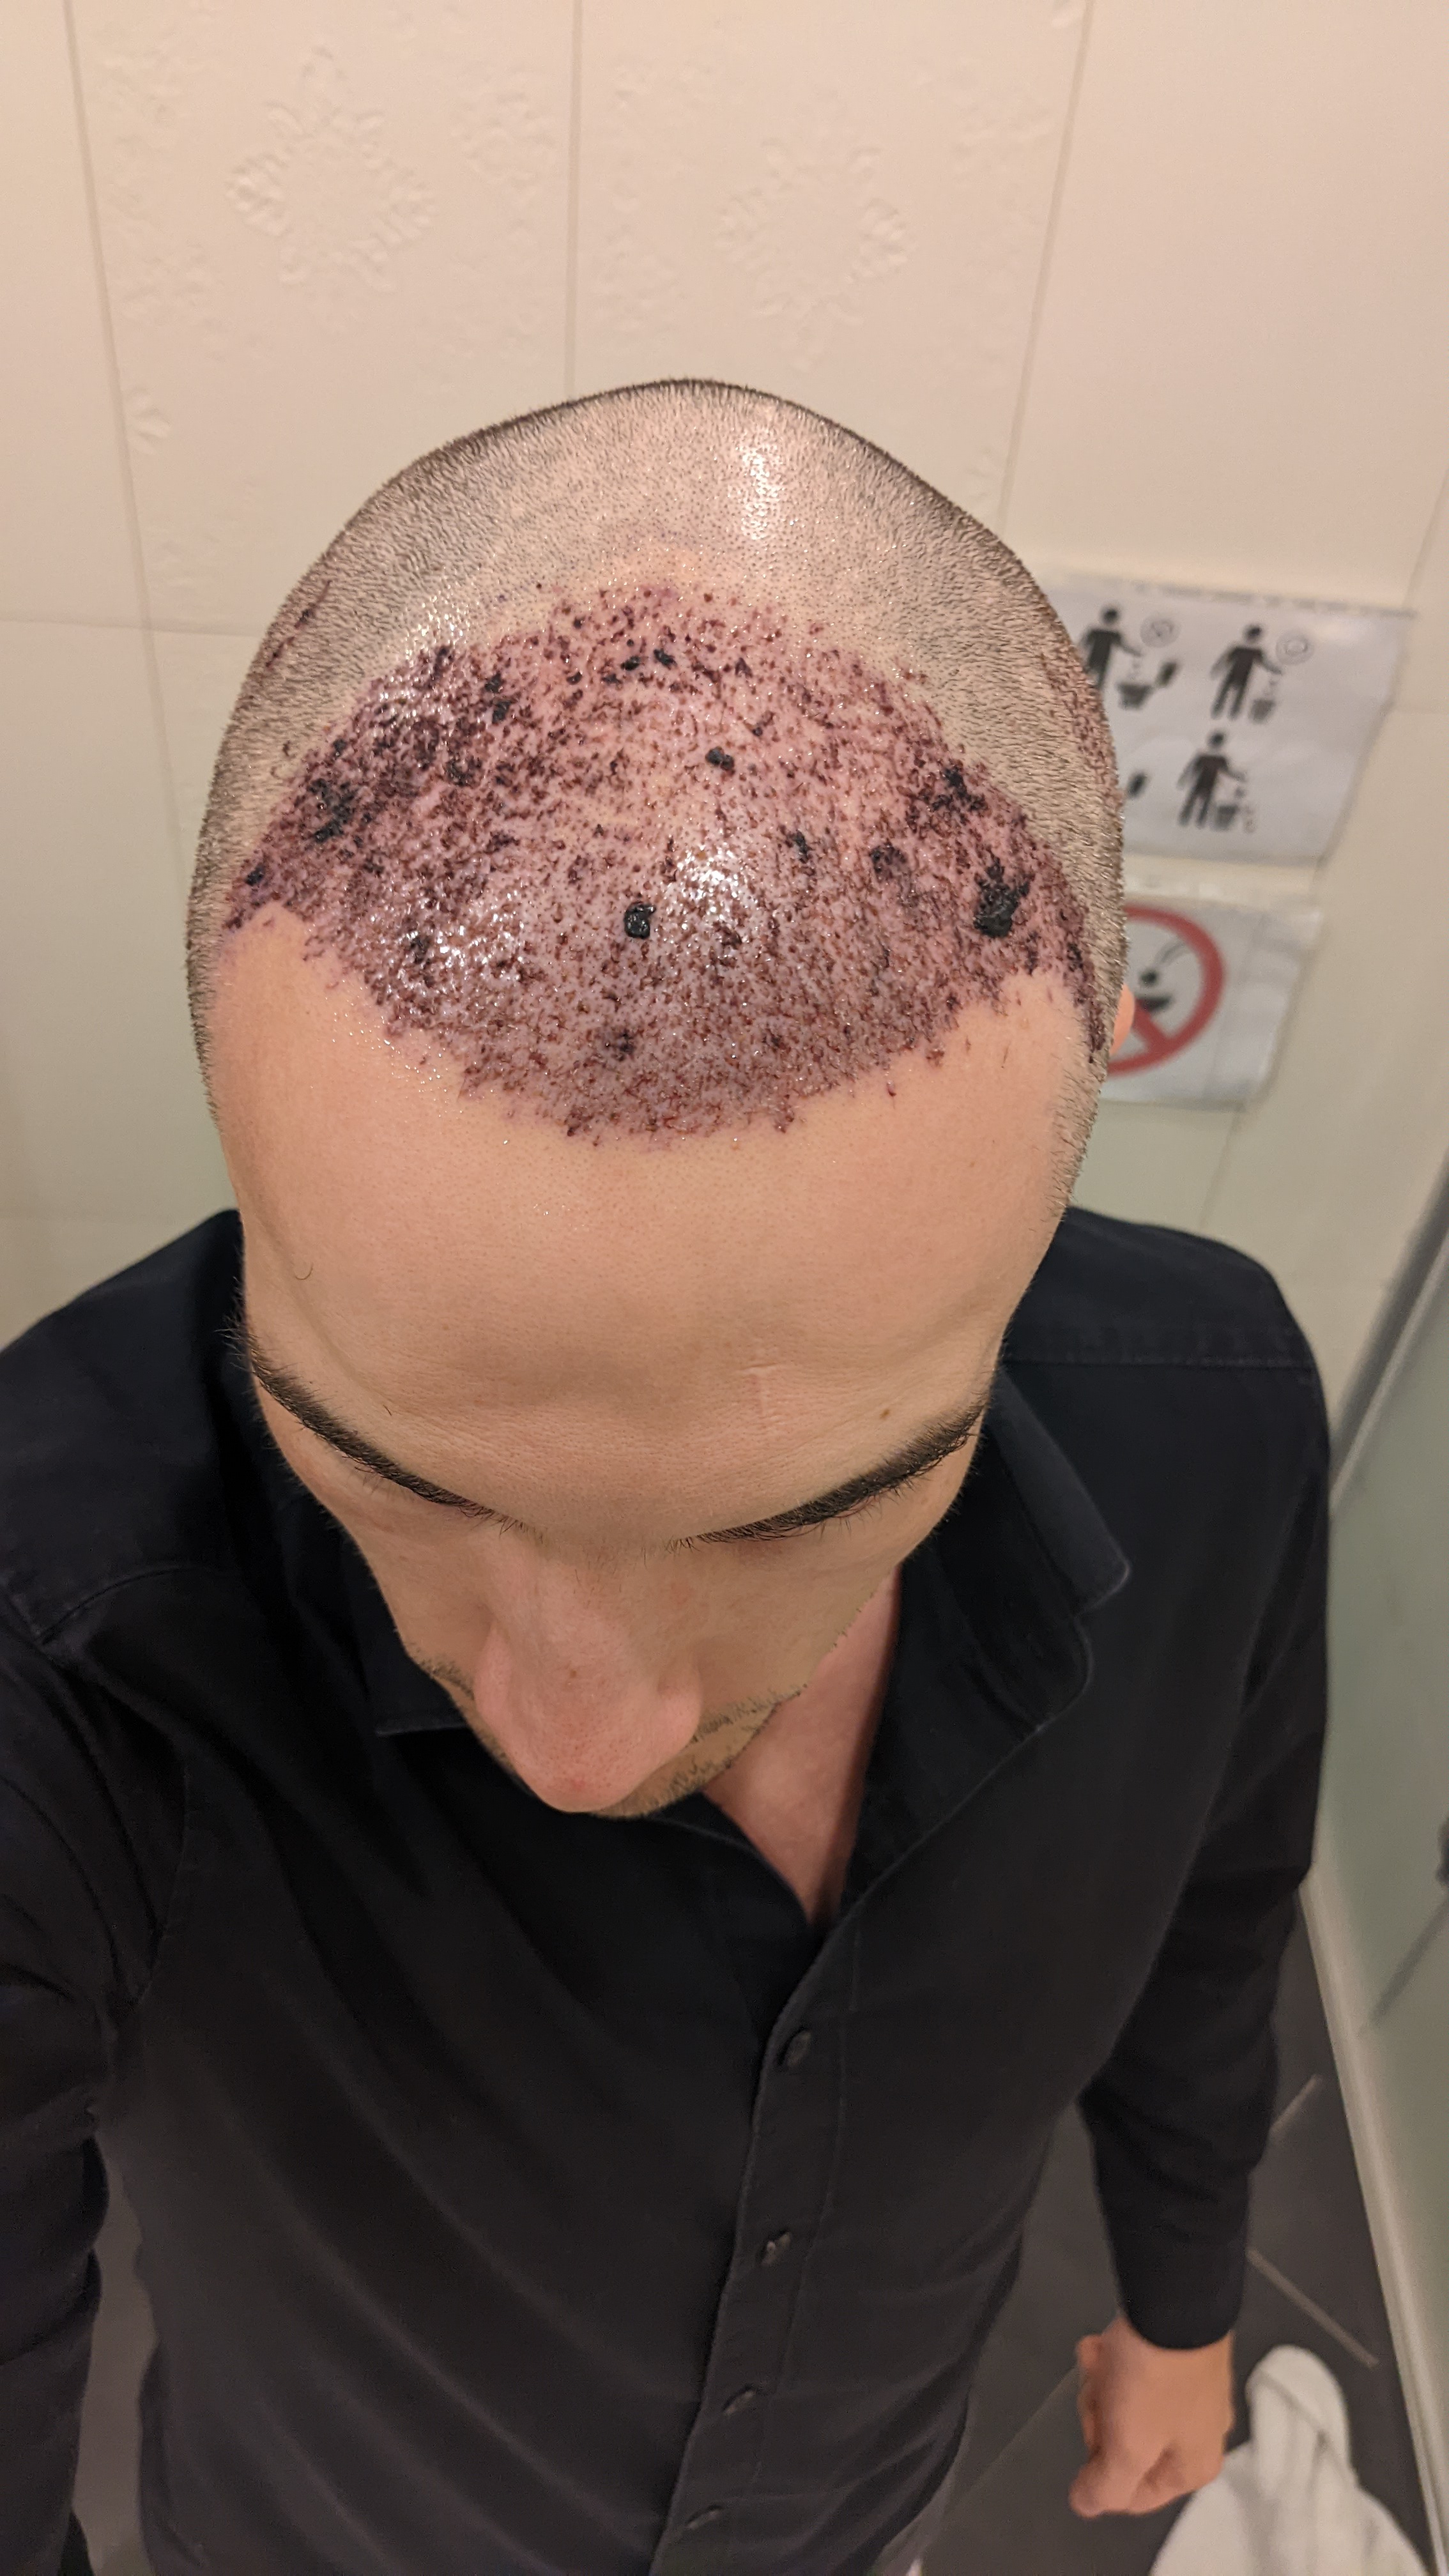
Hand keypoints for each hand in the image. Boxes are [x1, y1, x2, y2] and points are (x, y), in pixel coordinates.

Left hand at [1069, 2313, 1233, 2516]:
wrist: (1174, 2300)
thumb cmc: (1155, 2381)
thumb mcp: (1129, 2446)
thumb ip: (1106, 2486)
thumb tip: (1086, 2504)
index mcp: (1193, 2466)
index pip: (1133, 2495)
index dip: (1101, 2468)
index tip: (1095, 2433)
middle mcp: (1196, 2434)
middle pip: (1124, 2446)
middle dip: (1101, 2415)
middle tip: (1100, 2390)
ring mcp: (1186, 2392)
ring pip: (1122, 2406)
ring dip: (1101, 2382)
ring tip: (1101, 2357)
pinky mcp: (1173, 2356)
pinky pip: (1132, 2371)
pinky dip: (1111, 2358)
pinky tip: (1101, 2342)